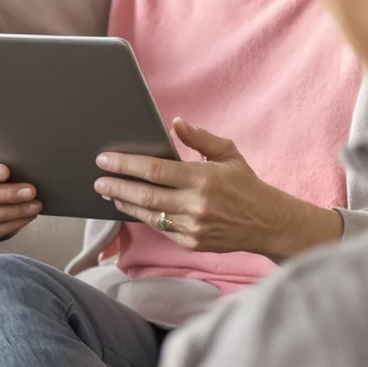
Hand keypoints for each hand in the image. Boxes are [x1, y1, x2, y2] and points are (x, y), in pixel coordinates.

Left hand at [93, 117, 341, 259]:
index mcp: (202, 178)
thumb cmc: (246, 185)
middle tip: (97, 180)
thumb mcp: (228, 155)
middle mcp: (195, 204)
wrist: (270, 224)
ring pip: (148, 214)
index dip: (125, 164)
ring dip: (125, 203)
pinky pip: (160, 228)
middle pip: (144, 194)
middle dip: (116, 186)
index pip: (153, 170)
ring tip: (109, 192)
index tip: (104, 159)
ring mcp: (192, 227)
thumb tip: (175, 123)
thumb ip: (200, 139)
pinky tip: (132, 207)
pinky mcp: (191, 243)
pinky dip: (144, 217)